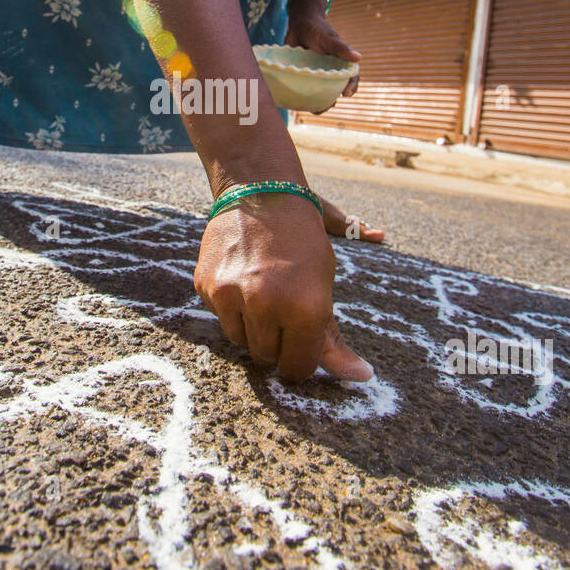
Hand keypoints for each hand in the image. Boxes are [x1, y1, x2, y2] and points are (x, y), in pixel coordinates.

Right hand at [194, 193, 372, 381]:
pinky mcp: (207, 286)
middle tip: (283, 306)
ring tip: (263, 291)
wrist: (261, 192)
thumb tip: (361, 378)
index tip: (301, 345)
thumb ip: (334, 337)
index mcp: (305, 308)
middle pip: (267, 358)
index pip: (299, 367)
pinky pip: (220, 317)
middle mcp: (267, 305)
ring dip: (252, 326)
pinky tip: (242, 277)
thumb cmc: (303, 240)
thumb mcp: (325, 284)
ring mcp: (232, 295)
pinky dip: (231, 306)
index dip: (301, 360)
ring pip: (240, 341)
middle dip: (276, 341)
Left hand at [285, 5, 361, 101]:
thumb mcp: (329, 38)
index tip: (346, 94)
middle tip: (328, 105)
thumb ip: (341, 48)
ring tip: (314, 109)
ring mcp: (317, 76)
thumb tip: (359, 58)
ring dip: (318, 103)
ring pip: (320, 94)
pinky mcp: (304, 78)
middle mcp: (330, 72)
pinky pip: (305, 90)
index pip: (351, 78)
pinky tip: (298, 103)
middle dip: (332, 101)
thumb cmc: (317, 30)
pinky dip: (302, 98)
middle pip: (335, 90)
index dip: (351, 87)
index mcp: (341, 64)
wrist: (298, 26)